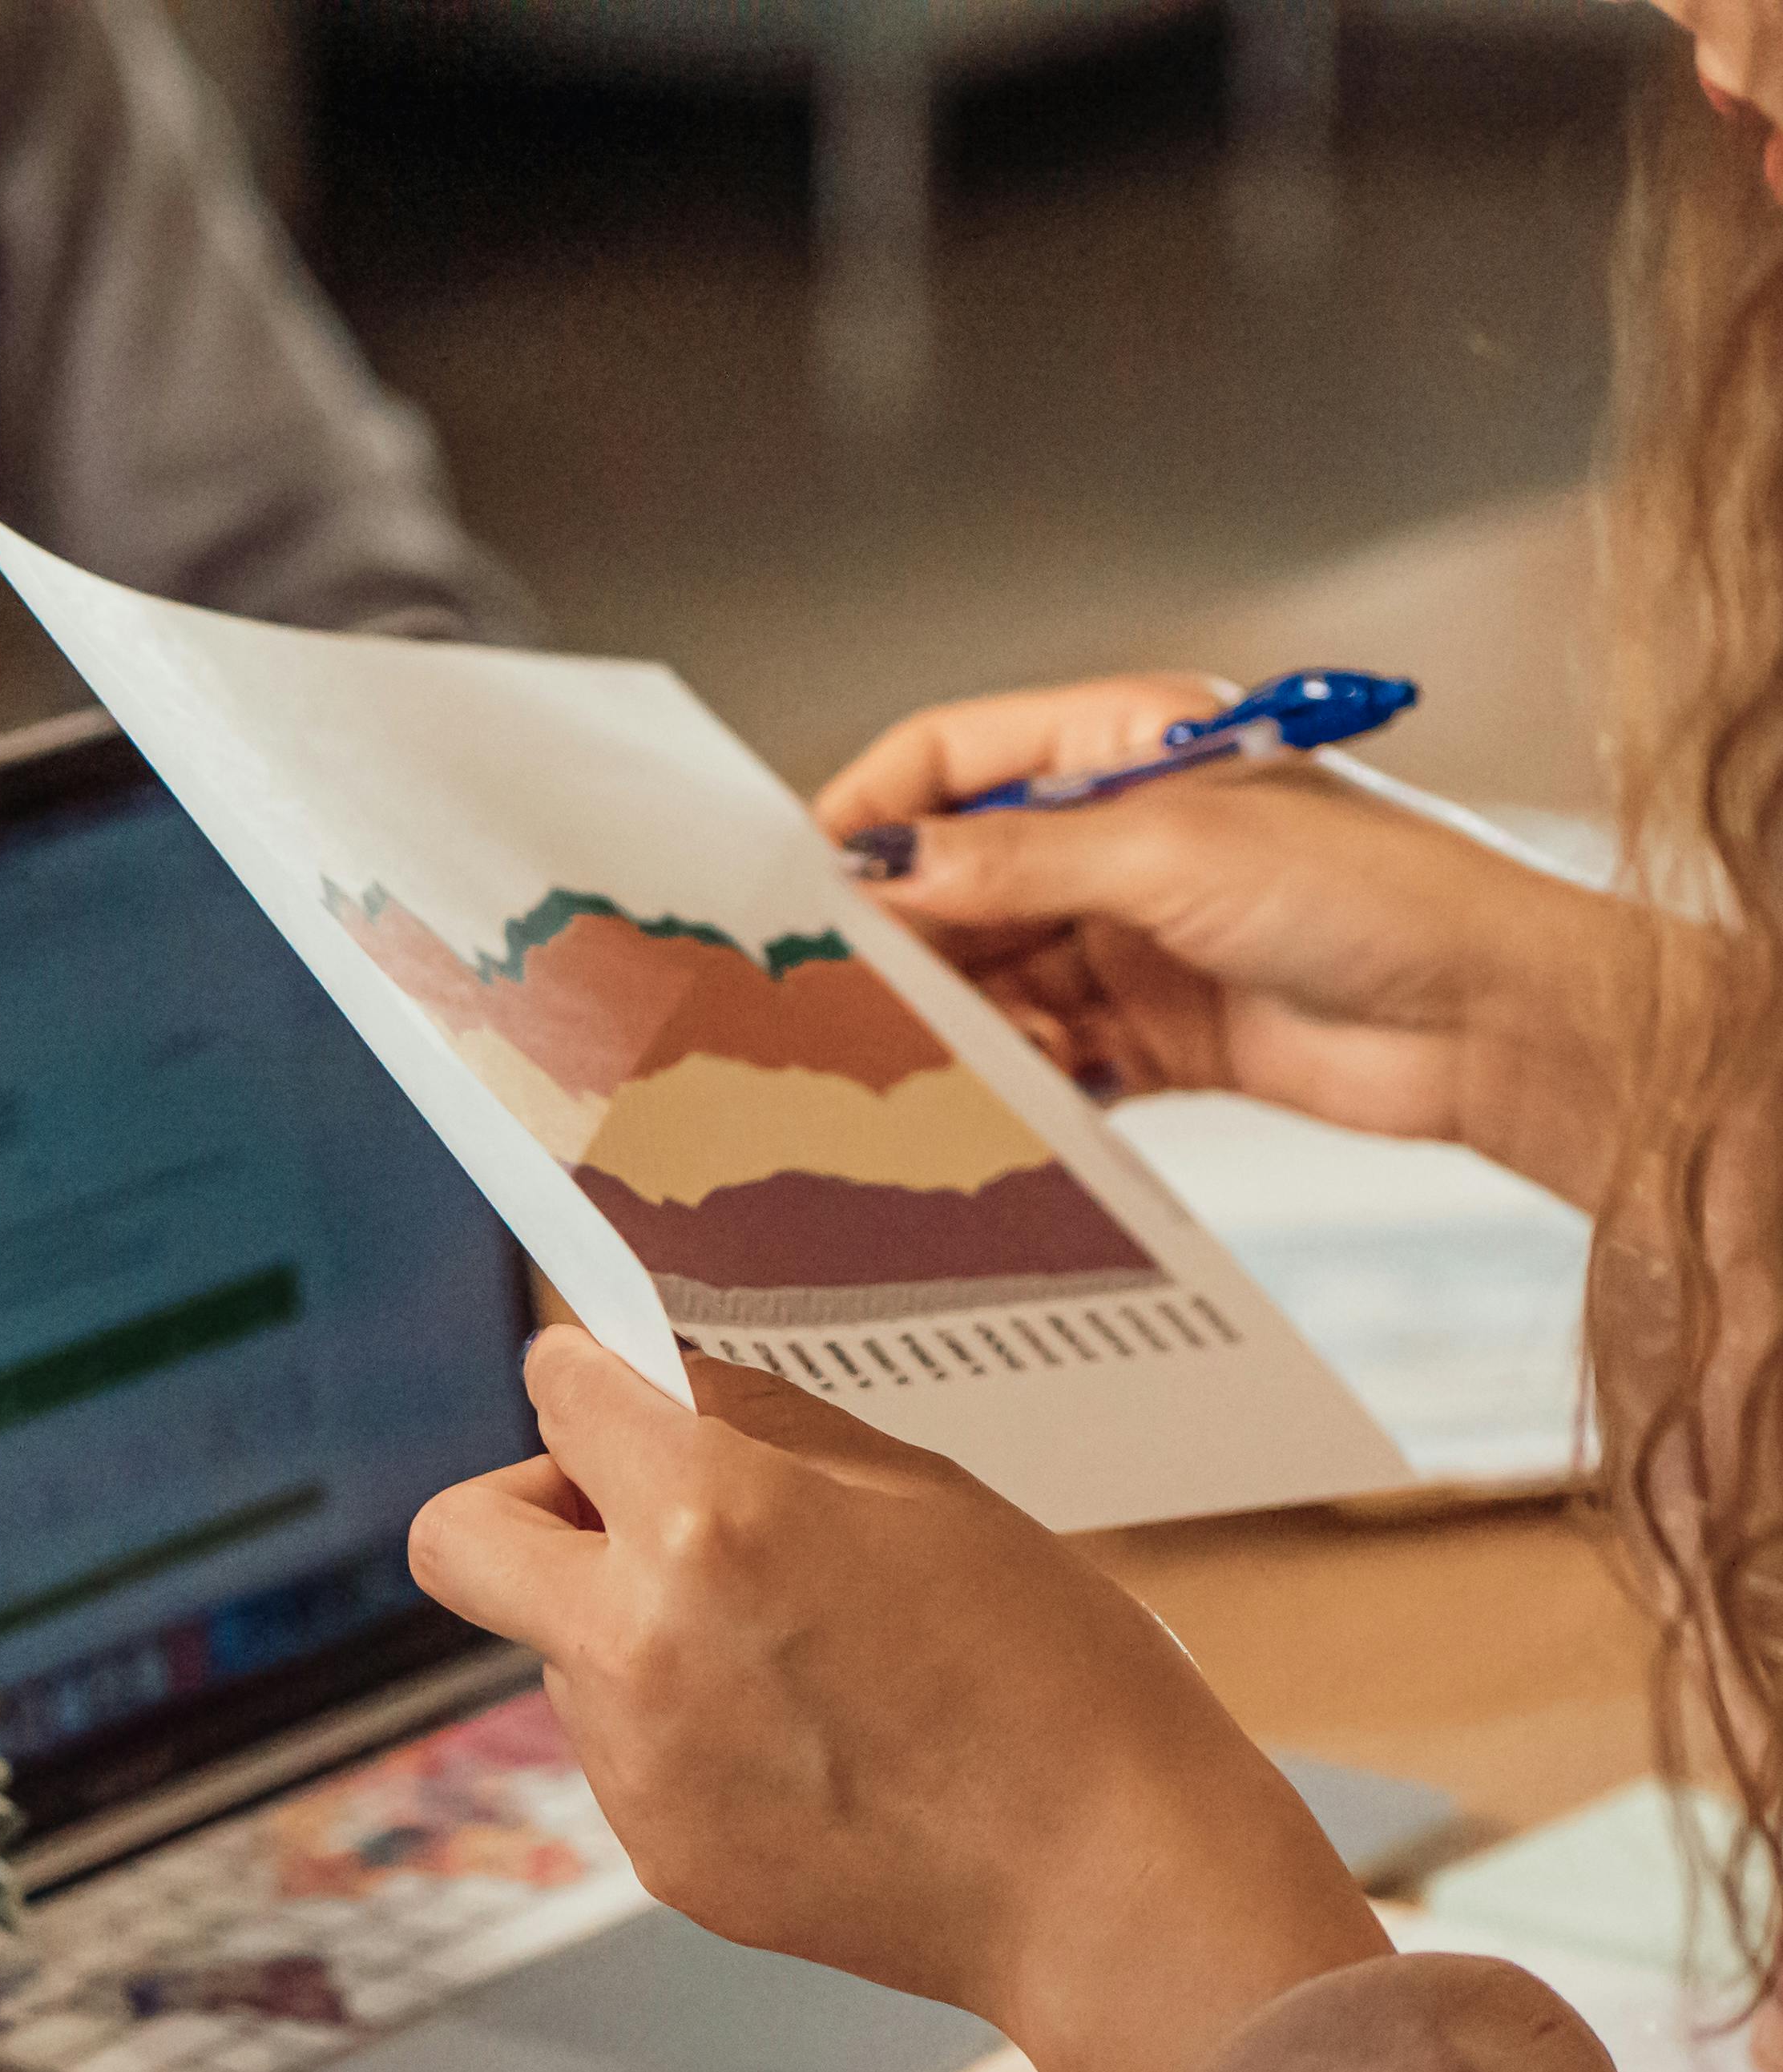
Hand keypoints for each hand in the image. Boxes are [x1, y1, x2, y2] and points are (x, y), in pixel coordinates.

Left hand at [407, 1332, 1386, 2071]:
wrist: (1111, 1886)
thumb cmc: (1057, 1675)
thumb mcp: (927, 1494)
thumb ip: (767, 1430)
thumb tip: (665, 1387)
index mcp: (710, 1520)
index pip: (559, 1395)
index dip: (588, 1380)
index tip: (609, 1390)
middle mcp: (637, 1638)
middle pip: (458, 1536)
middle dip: (527, 1504)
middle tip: (626, 1514)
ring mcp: (633, 1761)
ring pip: (557, 1648)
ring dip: (628, 1625)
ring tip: (793, 1657)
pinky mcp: (655, 1852)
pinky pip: (623, 1750)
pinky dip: (682, 1728)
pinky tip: (810, 1746)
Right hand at [813, 674, 1646, 1206]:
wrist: (1496, 1019)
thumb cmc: (1377, 892)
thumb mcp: (1170, 854)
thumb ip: (1012, 865)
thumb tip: (879, 871)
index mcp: (1124, 748)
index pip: (949, 758)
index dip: (870, 812)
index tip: (807, 883)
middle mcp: (1120, 837)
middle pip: (956, 880)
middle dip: (910, 939)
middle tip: (859, 995)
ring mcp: (1133, 936)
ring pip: (991, 974)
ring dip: (968, 1018)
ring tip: (969, 1053)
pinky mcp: (1154, 1029)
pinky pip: (1043, 1050)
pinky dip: (1021, 1074)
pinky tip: (1023, 1091)